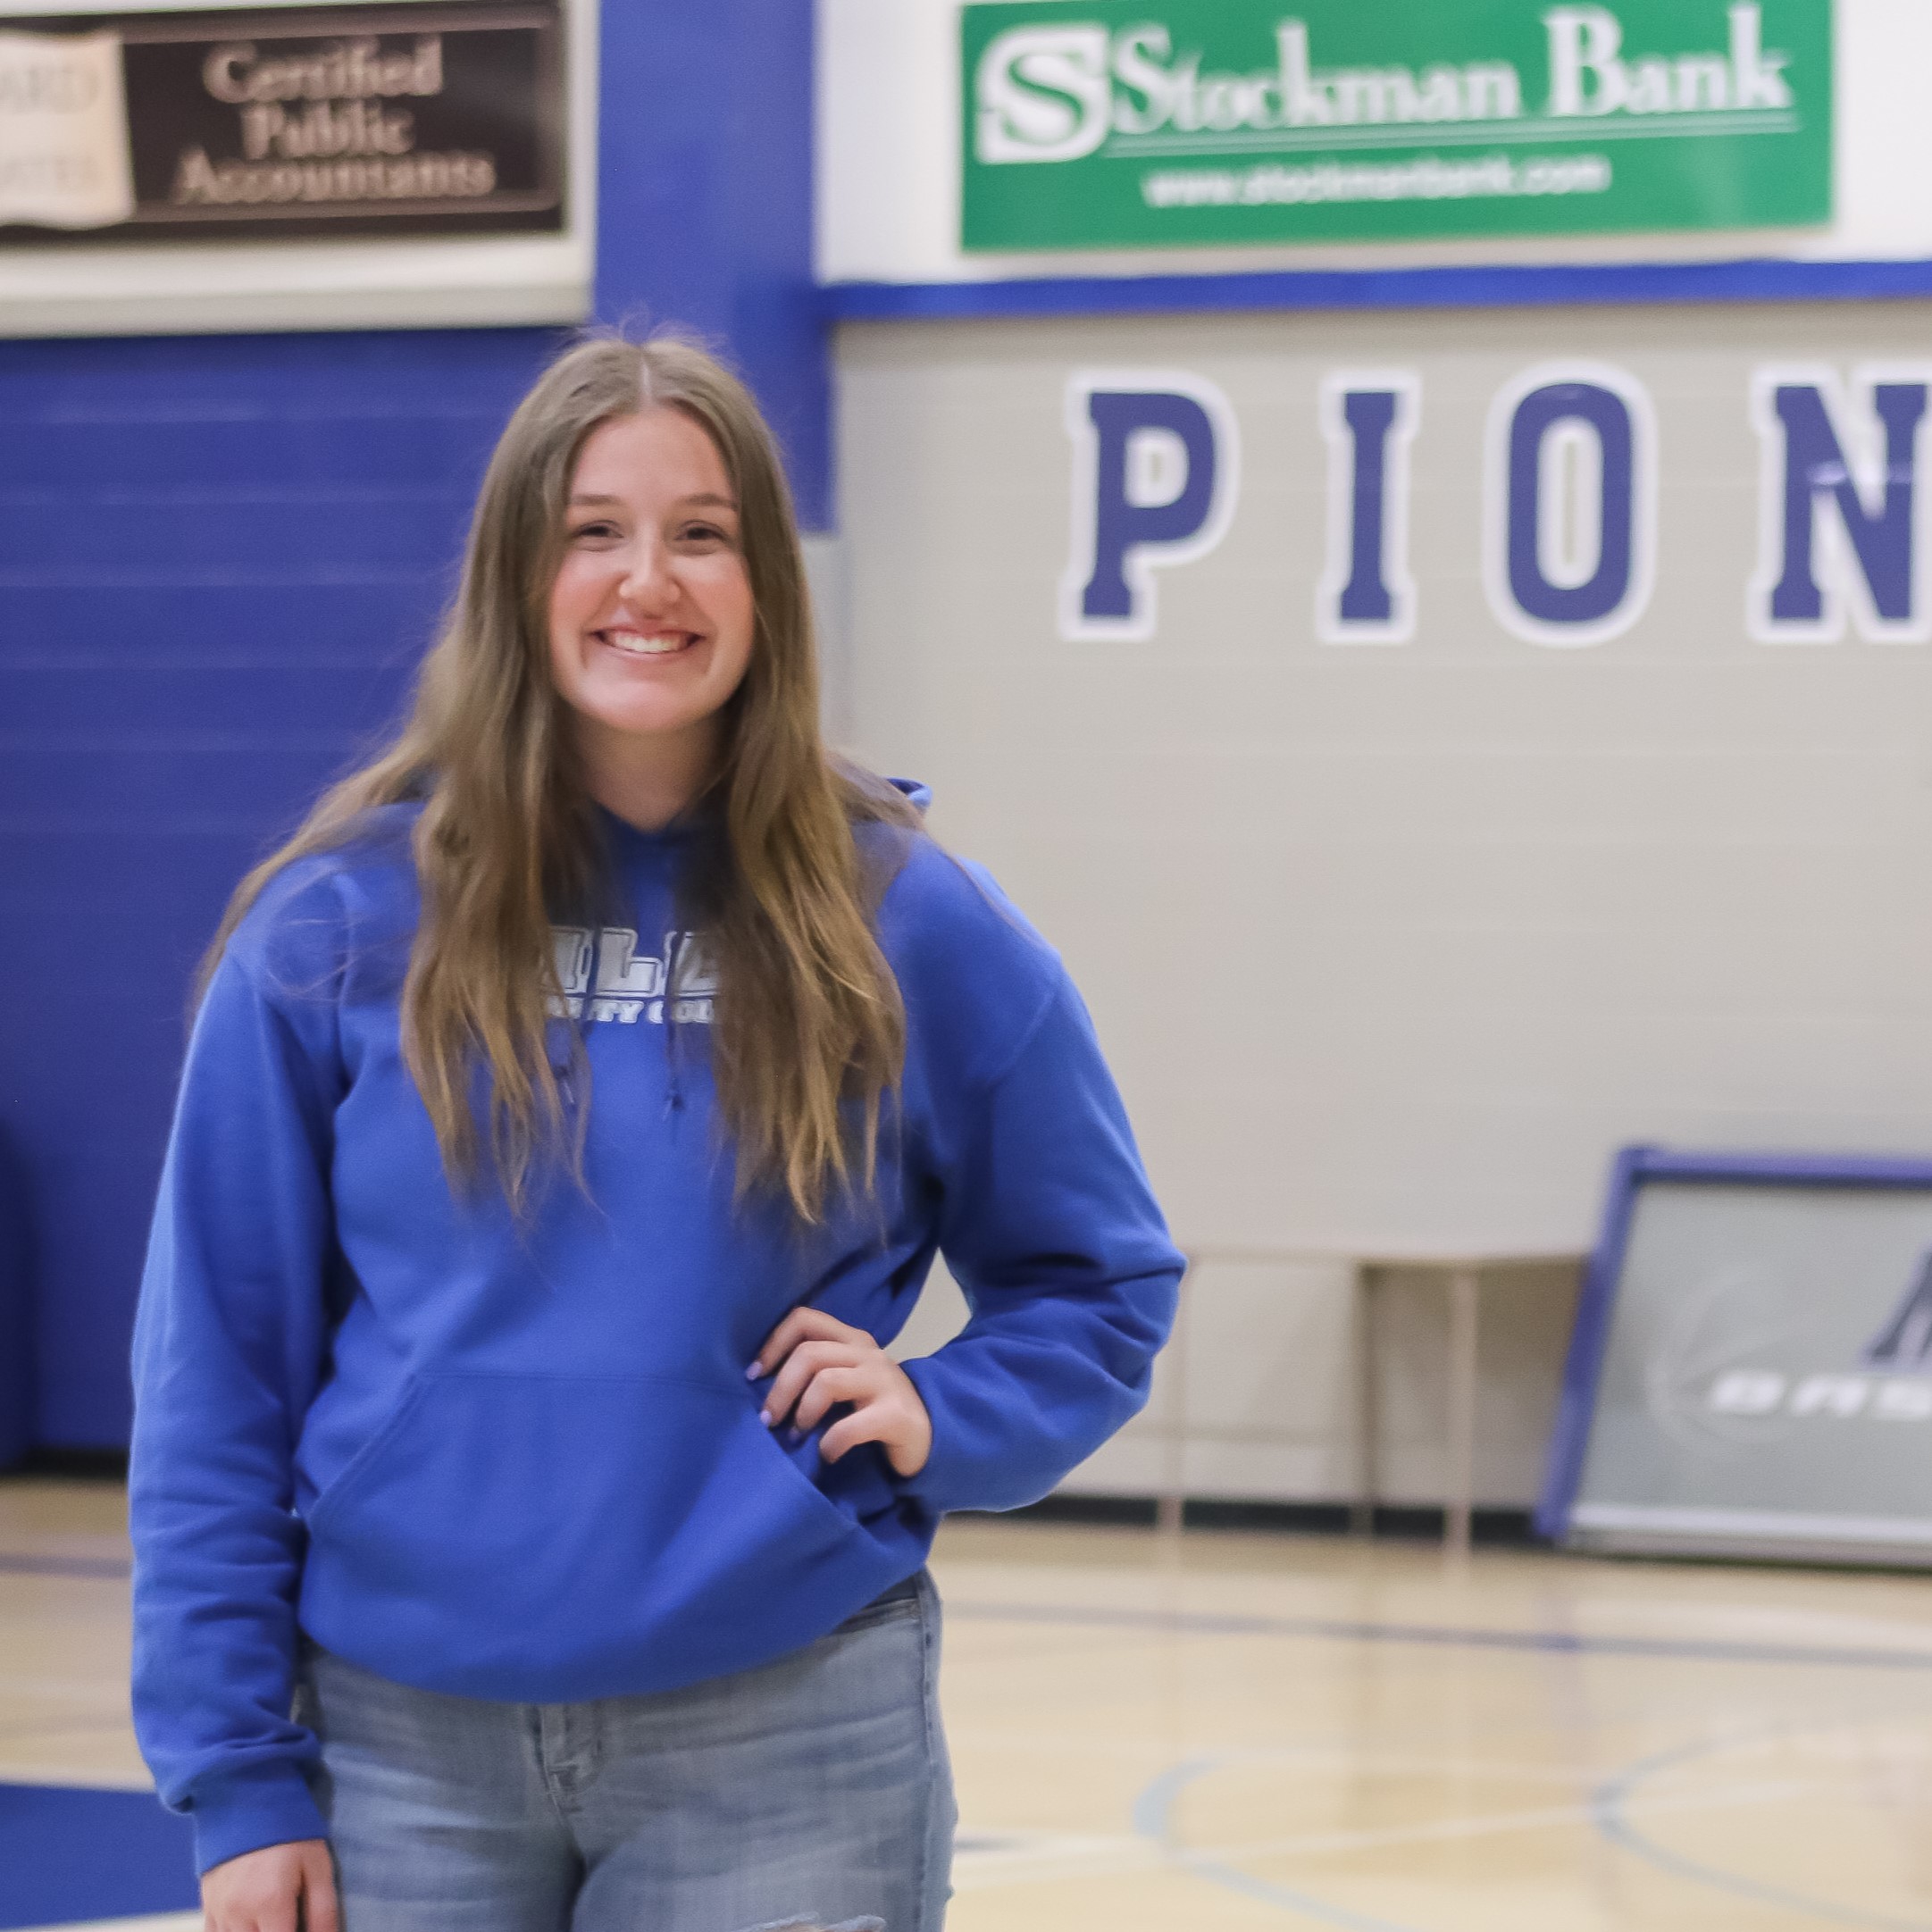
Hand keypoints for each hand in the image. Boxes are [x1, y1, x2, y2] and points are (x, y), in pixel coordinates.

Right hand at [201, 1838, 336, 1931]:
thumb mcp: (317, 1864)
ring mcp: (219, 1912)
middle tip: (288, 1919)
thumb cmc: (290, 1831)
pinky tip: (252, 1924)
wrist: (248, 1800)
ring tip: (274, 1919)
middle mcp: (239, 1914)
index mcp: (271, 1904)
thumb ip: (323, 1909)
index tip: (303, 1927)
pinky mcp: (207, 1907)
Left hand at [751, 1307, 933, 1477]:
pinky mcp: (895, 1415)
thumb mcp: (847, 1380)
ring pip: (825, 1380)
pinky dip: (829, 1443)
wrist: (932, 1436)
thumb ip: (817, 1371)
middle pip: (808, 1353)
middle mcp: (867, 1353)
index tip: (754, 1374)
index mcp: (852, 1340)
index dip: (773, 1343)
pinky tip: (827, 1454)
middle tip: (768, 1419)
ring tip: (796, 1435)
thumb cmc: (876, 1409)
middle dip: (779, 1388)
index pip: (805, 1319)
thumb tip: (762, 1384)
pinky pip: (849, 1426)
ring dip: (801, 1412)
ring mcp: (884, 1381)